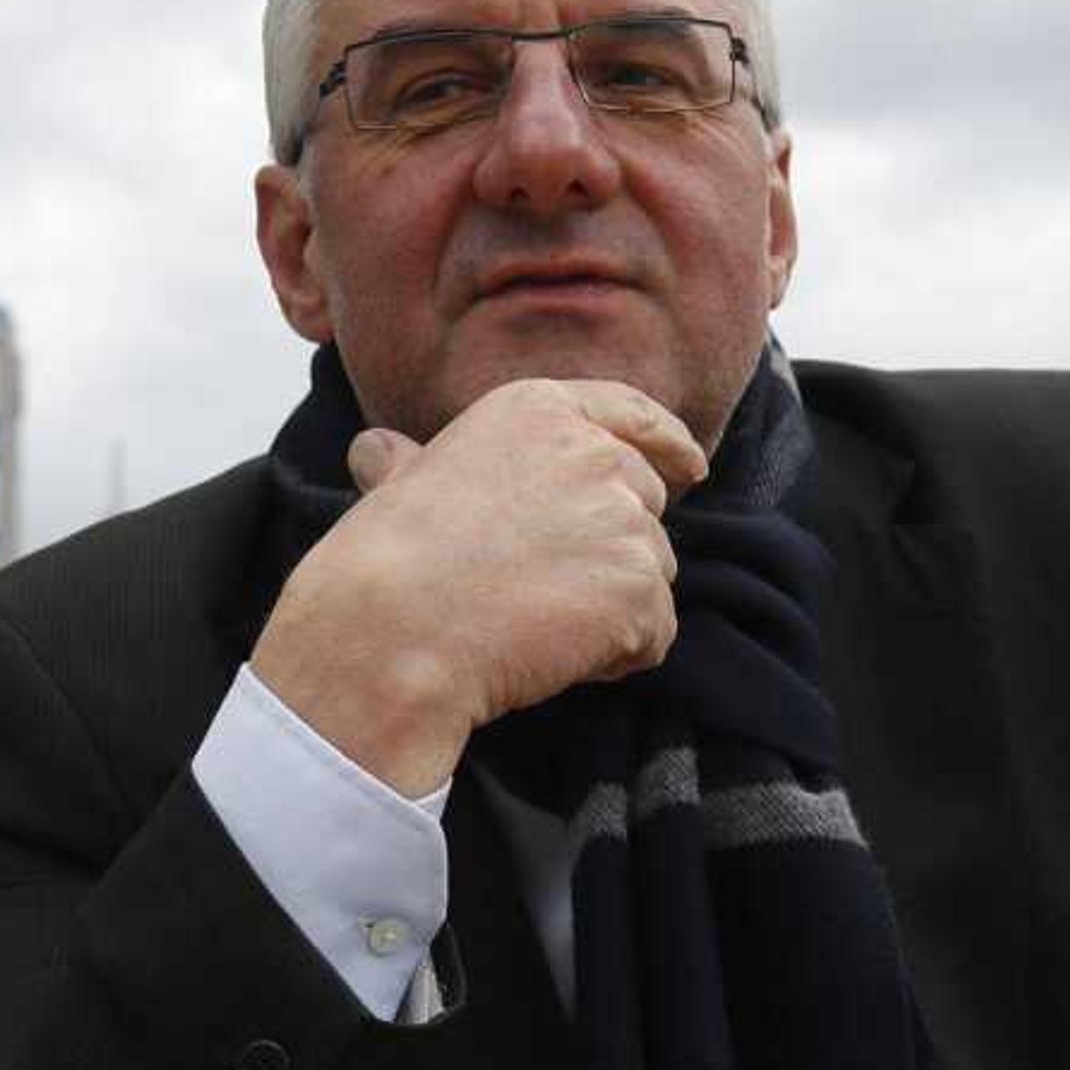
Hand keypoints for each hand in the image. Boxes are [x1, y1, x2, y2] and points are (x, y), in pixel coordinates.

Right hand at [251, 377, 707, 793]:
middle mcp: (595, 453)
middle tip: (535, 590)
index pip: (631, 414)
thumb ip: (415, 462)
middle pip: (645, 507)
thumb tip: (377, 449)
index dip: (667, 443)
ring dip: (609, 610)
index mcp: (538, 411)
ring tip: (532, 624)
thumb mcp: (400, 483)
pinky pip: (653, 635)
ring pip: (650, 575)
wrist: (392, 629)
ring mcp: (625, 520)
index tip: (692, 467)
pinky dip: (615, 657)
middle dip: (610, 552)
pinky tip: (552, 653)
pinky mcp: (640, 588)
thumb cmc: (385, 561)